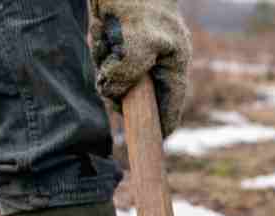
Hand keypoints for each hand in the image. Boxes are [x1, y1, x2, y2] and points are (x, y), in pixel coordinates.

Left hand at [90, 0, 191, 137]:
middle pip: (139, 93)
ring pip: (119, 77)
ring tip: (103, 37)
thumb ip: (129, 74)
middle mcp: (160, 59)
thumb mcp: (137, 43)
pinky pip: (108, 59)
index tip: (152, 142)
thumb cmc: (136, 3)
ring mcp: (141, 50)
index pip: (172, 105)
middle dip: (120, 88)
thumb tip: (114, 95)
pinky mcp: (122, 40)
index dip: (162, 125)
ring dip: (105, 63)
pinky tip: (99, 29)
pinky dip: (100, 49)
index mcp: (175, 62)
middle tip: (107, 73)